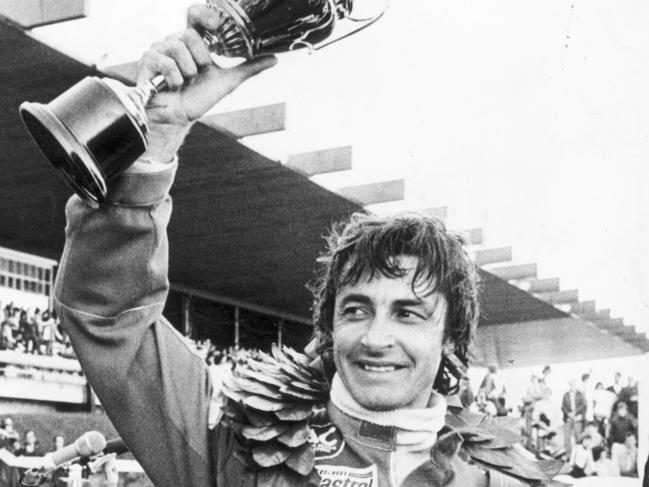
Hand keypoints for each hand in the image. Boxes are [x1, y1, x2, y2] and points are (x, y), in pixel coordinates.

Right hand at [137, 4, 276, 158]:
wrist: (180, 118)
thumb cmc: (200, 97)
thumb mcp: (228, 81)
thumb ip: (249, 68)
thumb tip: (274, 58)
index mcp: (194, 41)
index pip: (195, 15)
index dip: (204, 15)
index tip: (216, 25)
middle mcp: (175, 41)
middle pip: (189, 33)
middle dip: (200, 58)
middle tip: (199, 73)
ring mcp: (159, 49)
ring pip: (177, 47)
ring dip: (187, 71)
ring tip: (186, 82)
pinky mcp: (147, 61)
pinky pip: (165, 62)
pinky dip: (173, 78)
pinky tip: (173, 86)